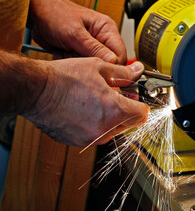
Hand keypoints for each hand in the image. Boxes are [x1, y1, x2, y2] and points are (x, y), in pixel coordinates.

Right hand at [23, 59, 148, 145]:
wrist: (36, 91)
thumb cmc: (64, 78)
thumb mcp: (99, 68)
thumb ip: (123, 73)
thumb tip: (138, 72)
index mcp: (115, 111)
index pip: (142, 115)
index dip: (141, 105)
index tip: (135, 99)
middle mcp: (105, 130)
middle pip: (128, 123)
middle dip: (125, 110)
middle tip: (114, 96)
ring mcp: (91, 139)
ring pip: (112, 130)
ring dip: (110, 118)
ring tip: (96, 101)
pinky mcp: (78, 142)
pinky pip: (96, 135)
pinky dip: (95, 125)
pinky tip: (84, 110)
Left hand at [28, 0, 126, 63]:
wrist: (37, 15)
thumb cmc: (55, 14)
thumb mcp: (75, 33)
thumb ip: (94, 49)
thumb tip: (114, 62)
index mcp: (107, 29)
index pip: (121, 55)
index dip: (113, 67)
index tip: (101, 72)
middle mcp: (102, 39)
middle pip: (108, 63)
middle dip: (92, 64)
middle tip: (76, 55)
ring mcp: (92, 47)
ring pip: (95, 67)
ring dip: (80, 64)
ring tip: (68, 51)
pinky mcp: (83, 53)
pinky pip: (84, 67)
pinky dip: (74, 64)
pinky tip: (65, 53)